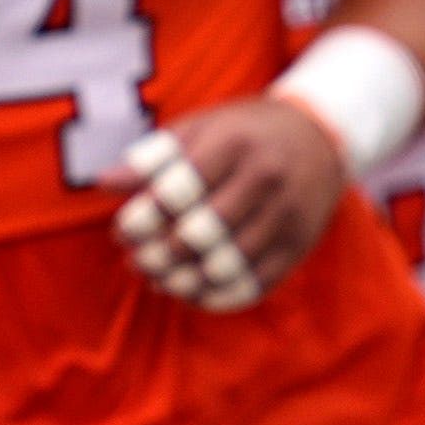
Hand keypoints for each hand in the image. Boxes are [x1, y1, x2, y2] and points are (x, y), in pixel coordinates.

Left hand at [115, 98, 345, 312]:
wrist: (320, 136)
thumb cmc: (243, 132)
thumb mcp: (200, 128)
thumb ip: (153, 156)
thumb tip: (104, 183)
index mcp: (234, 143)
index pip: (179, 190)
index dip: (143, 218)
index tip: (122, 231)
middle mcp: (266, 178)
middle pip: (202, 232)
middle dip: (159, 255)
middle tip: (136, 261)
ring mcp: (287, 215)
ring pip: (227, 265)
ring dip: (183, 281)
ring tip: (157, 280)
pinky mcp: (299, 245)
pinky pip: (254, 284)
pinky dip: (217, 296)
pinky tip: (191, 292)